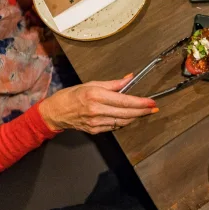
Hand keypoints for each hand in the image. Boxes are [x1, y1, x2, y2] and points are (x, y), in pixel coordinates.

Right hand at [38, 75, 156, 133]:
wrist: (55, 112)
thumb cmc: (71, 95)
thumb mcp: (91, 84)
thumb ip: (113, 84)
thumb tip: (129, 79)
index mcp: (96, 96)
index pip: (124, 100)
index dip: (140, 103)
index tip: (151, 102)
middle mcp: (96, 110)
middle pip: (127, 113)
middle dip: (143, 111)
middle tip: (153, 108)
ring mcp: (96, 122)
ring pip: (122, 121)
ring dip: (135, 117)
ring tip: (144, 112)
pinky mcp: (95, 130)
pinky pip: (114, 126)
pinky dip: (123, 121)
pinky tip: (129, 117)